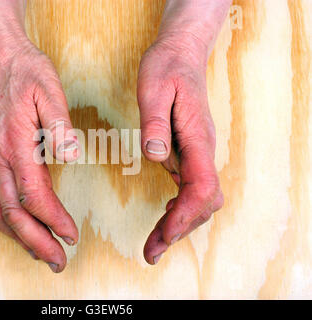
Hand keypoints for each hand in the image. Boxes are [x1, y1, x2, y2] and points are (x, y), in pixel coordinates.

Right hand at [0, 16, 78, 272]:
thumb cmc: (27, 74)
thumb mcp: (50, 91)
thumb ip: (60, 125)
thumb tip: (72, 155)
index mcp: (15, 144)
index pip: (34, 195)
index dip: (53, 219)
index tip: (71, 236)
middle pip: (13, 213)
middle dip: (36, 241)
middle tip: (57, 261)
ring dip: (16, 236)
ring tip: (38, 251)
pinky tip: (10, 225)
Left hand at [138, 35, 223, 264]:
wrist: (180, 54)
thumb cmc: (167, 68)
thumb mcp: (154, 89)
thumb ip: (155, 124)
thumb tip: (157, 158)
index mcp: (196, 138)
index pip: (200, 187)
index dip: (184, 216)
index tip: (163, 235)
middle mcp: (201, 149)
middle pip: (203, 202)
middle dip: (179, 230)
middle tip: (151, 251)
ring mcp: (197, 152)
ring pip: (199, 199)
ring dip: (179, 224)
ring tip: (155, 243)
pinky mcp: (188, 152)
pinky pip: (191, 188)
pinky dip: (180, 208)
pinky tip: (166, 214)